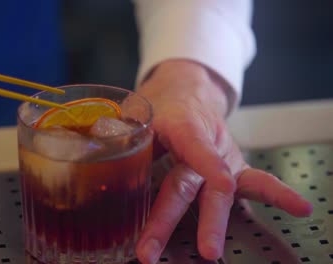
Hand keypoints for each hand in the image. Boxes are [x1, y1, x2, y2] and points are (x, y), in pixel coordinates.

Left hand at [135, 60, 312, 261]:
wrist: (189, 89)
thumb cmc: (162, 103)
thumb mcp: (138, 112)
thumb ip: (123, 136)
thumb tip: (91, 159)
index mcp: (181, 124)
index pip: (188, 148)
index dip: (192, 173)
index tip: (180, 203)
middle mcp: (207, 143)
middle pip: (192, 183)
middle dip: (170, 218)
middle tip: (151, 249)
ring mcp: (223, 157)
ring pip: (224, 189)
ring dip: (214, 222)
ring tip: (211, 250)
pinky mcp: (232, 168)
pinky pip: (255, 183)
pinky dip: (276, 195)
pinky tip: (298, 207)